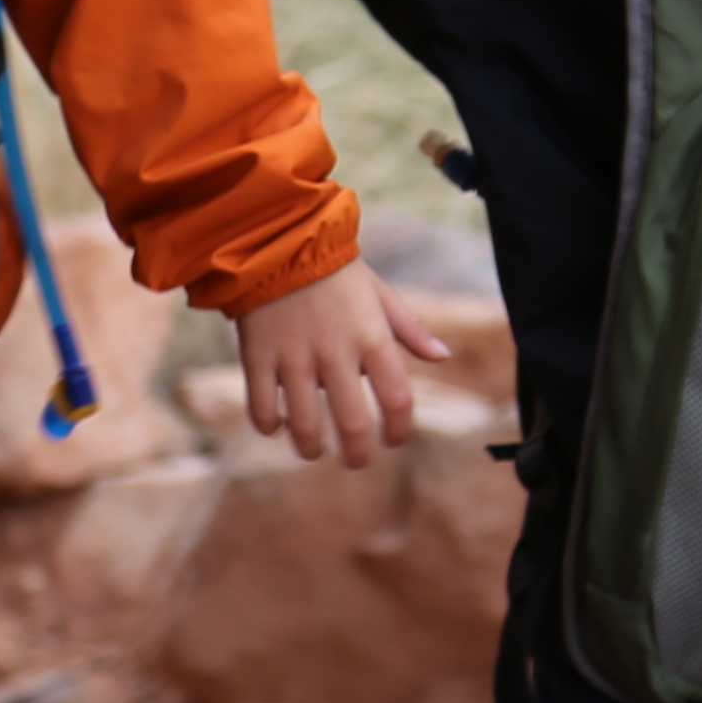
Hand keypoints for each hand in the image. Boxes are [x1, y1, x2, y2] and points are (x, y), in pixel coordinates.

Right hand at [234, 263, 458, 470]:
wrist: (277, 241)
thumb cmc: (335, 271)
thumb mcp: (380, 293)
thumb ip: (411, 329)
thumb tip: (443, 356)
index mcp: (372, 337)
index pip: (397, 400)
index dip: (400, 430)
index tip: (394, 441)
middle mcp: (336, 353)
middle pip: (353, 425)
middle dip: (357, 455)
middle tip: (356, 461)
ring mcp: (294, 357)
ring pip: (304, 425)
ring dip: (311, 447)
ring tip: (314, 449)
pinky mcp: (258, 357)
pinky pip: (262, 408)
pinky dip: (269, 426)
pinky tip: (277, 425)